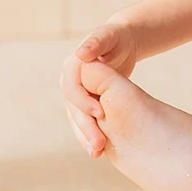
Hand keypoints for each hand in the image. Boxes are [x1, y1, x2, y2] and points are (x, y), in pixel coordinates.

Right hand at [59, 19, 140, 157]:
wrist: (122, 42)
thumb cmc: (117, 37)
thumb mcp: (109, 36)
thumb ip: (96, 43)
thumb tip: (81, 54)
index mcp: (72, 67)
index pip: (72, 89)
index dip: (84, 102)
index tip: (101, 113)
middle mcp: (69, 81)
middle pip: (73, 108)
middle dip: (85, 127)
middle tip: (98, 146)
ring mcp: (75, 92)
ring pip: (76, 118)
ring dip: (84, 136)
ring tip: (97, 153)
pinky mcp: (84, 101)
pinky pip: (83, 120)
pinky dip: (88, 134)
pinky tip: (97, 150)